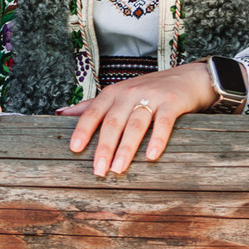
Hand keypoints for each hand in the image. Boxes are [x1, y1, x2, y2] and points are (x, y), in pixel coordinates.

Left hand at [58, 62, 216, 176]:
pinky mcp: (172, 103)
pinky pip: (163, 123)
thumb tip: (60, 114)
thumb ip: (92, 106)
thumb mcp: (119, 94)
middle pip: (113, 122)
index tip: (75, 148)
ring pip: (135, 124)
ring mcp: (152, 96)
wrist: (188, 78)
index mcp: (114, 92)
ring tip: (118, 169)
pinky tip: (151, 156)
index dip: (83, 129)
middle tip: (98, 170)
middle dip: (104, 147)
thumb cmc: (148, 91)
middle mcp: (130, 92)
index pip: (94, 111)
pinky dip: (157, 139)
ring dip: (126, 148)